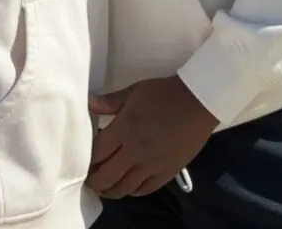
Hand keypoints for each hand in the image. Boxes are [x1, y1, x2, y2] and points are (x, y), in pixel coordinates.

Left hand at [87, 75, 217, 198]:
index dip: (88, 159)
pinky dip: (131, 191)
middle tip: (90, 177)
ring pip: (123, 188)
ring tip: (105, 185)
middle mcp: (135, 152)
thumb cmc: (163, 94)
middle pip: (106, 177)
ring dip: (110, 189)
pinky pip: (144, 190)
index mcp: (124, 130)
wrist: (196, 102)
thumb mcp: (133, 91)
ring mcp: (151, 166)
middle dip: (94, 180)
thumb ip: (110, 102)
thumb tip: (89, 104)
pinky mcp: (166, 173)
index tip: (85, 157)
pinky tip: (127, 185)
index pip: (97, 153)